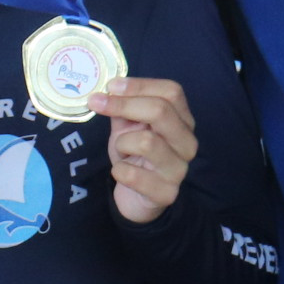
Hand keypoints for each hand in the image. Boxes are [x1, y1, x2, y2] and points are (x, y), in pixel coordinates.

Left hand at [86, 77, 198, 224]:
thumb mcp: (128, 127)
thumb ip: (122, 108)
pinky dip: (118, 170)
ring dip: (122, 143)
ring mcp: (179, 169)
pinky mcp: (167, 193)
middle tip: (97, 104)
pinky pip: (132, 174)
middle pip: (161, 111)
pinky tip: (121, 173)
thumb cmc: (135, 156)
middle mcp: (186, 143)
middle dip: (124, 105)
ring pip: (146, 142)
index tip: (110, 86)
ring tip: (121, 151)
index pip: (171, 92)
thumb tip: (108, 89)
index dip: (140, 85)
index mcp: (182, 121)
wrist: (137, 198)